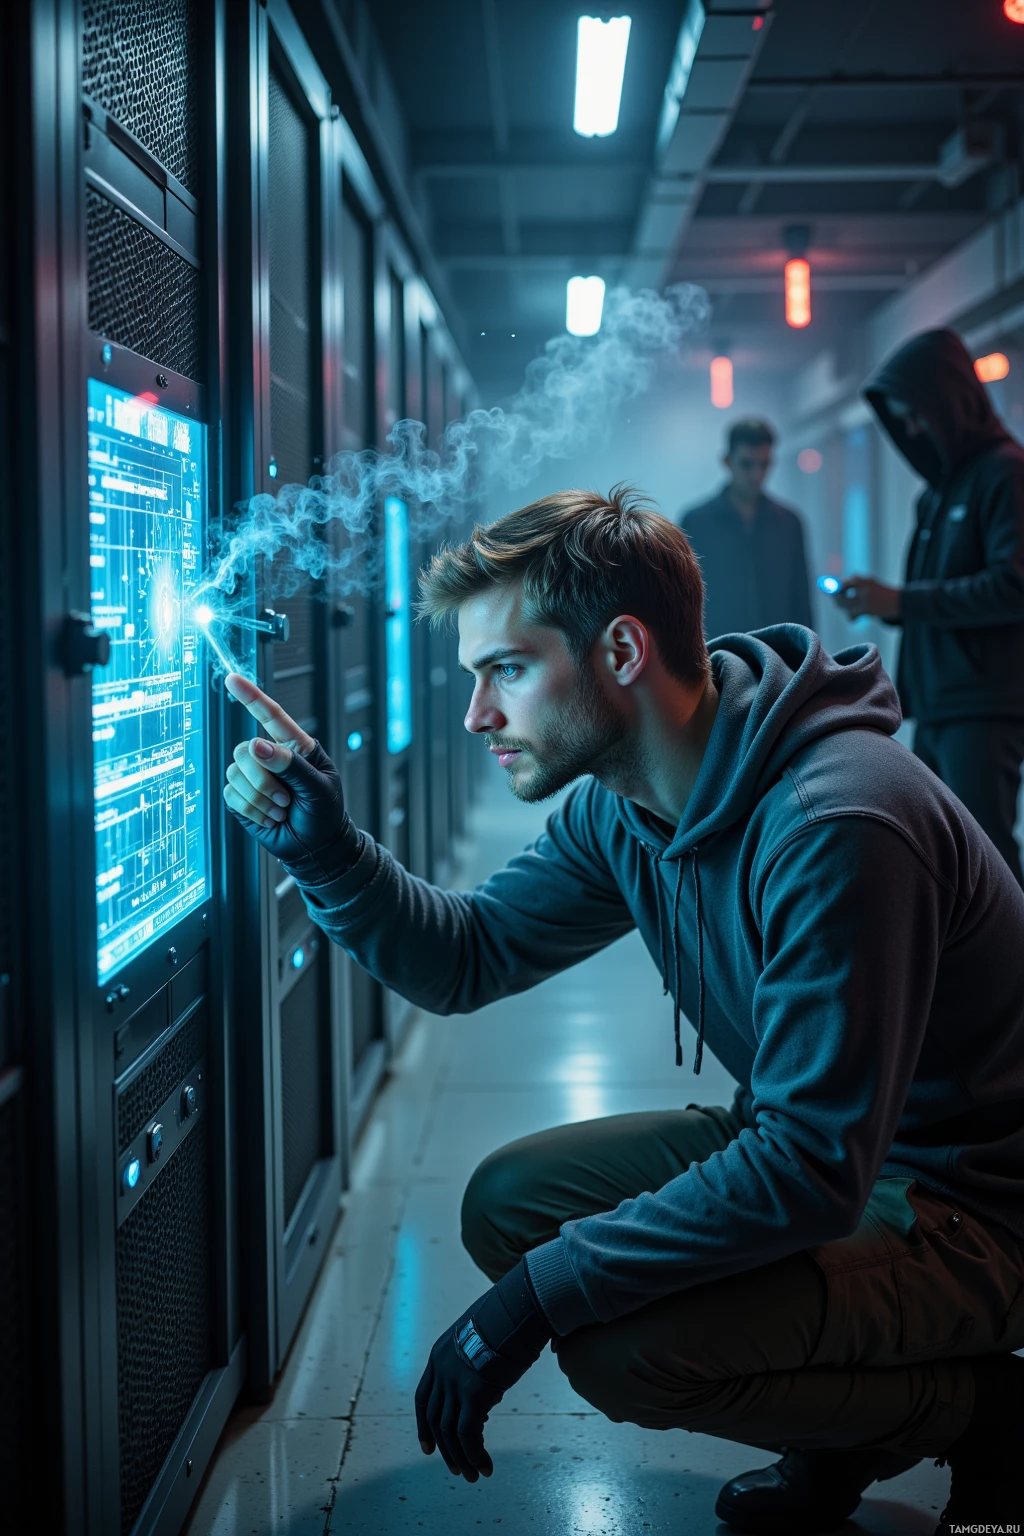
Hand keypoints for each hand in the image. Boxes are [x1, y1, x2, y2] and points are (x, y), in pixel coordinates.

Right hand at [223, 673, 355, 882]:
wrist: (316, 848)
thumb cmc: (325, 813)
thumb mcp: (318, 788)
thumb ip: (290, 765)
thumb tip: (256, 745)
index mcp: (295, 746)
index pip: (272, 716)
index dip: (251, 697)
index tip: (232, 679)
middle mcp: (271, 756)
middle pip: (246, 750)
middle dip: (264, 779)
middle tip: (287, 800)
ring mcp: (253, 776)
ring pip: (236, 773)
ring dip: (260, 798)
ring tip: (282, 810)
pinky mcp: (240, 796)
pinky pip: (231, 794)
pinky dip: (252, 810)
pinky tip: (270, 817)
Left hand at [415, 1261, 550, 1481]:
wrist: (521, 1306)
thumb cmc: (510, 1317)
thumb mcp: (481, 1336)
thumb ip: (474, 1360)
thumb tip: (486, 1382)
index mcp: (439, 1355)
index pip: (424, 1399)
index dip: (425, 1426)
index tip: (429, 1448)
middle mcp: (442, 1370)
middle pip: (436, 1419)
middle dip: (445, 1449)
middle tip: (457, 1469)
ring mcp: (456, 1382)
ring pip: (451, 1432)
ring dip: (462, 1458)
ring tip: (473, 1476)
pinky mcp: (474, 1393)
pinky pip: (468, 1435)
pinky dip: (475, 1455)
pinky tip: (486, 1467)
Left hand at [832, 575, 901, 620]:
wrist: (900, 601)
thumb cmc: (883, 594)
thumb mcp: (870, 585)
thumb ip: (855, 587)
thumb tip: (835, 592)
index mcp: (861, 578)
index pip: (841, 584)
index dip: (834, 590)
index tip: (831, 595)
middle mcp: (861, 585)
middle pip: (840, 594)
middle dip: (837, 600)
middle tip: (837, 604)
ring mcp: (864, 596)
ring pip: (845, 605)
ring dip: (845, 609)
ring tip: (850, 612)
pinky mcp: (867, 608)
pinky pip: (851, 613)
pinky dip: (851, 617)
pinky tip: (853, 618)